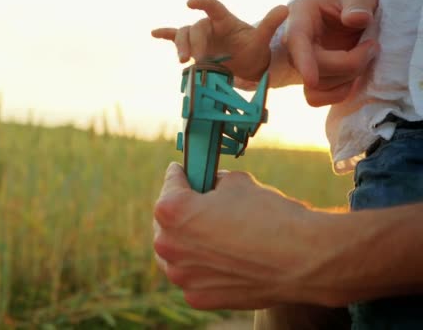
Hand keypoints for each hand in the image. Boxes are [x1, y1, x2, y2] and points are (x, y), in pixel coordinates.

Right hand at [151, 0, 287, 81]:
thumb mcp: (261, 40)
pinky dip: (164, 34)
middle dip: (194, 43)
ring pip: (183, 35)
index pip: (213, 7)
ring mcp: (199, 37)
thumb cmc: (253, 50)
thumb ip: (269, 24)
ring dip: (180, 46)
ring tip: (183, 61)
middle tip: (197, 60)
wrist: (246, 64)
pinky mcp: (192, 47)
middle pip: (195, 28)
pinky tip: (153, 33)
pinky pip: (175, 38)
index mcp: (225, 20)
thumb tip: (284, 8)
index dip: (202, 3)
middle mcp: (209, 26)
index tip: (191, 4)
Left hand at [153, 163, 324, 308]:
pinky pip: (193, 277)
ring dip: (189, 243)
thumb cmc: (270, 216)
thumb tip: (209, 186)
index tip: (185, 173)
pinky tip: (224, 260)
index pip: (171, 185)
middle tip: (200, 205)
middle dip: (183, 212)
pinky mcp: (198, 297)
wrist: (302, 259)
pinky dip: (203, 269)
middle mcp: (168, 245)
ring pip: (177, 253)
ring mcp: (182, 275)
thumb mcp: (236, 182)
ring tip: (212, 235)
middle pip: (168, 222)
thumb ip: (212, 184)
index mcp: (172, 211)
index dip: (183, 176)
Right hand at [285, 0, 378, 105]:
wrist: (347, 12)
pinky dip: (338, 93)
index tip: (311, 80)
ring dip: (348, 78)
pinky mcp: (311, 80)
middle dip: (350, 64)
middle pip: (314, 69)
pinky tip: (353, 78)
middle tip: (373, 46)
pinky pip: (317, 98)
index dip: (304, 62)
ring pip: (317, 87)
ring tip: (365, 56)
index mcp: (300, 19)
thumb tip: (357, 20)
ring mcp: (301, 65)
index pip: (296, 43)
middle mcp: (295, 46)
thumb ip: (357, 2)